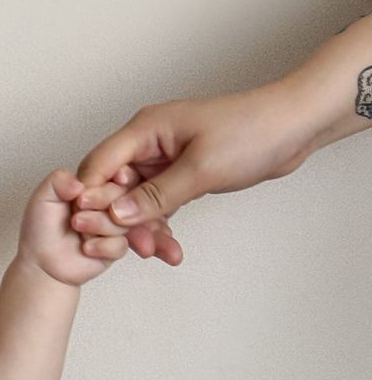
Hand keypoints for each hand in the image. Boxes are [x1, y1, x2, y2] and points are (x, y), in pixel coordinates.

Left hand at [16, 169, 129, 287]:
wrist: (41, 262)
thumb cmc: (41, 229)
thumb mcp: (43, 197)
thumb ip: (58, 180)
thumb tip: (79, 181)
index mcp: (94, 187)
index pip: (115, 174)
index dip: (108, 179)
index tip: (92, 187)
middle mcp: (106, 205)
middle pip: (124, 195)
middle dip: (101, 201)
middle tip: (77, 210)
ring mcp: (112, 226)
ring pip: (124, 220)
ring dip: (99, 224)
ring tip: (77, 227)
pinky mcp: (114, 249)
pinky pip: (121, 245)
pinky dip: (102, 246)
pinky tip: (85, 248)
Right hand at [70, 82, 318, 265]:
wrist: (294, 126)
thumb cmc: (252, 131)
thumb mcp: (201, 168)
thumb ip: (156, 195)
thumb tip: (116, 215)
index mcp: (146, 129)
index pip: (100, 165)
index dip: (89, 197)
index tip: (85, 228)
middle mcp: (149, 142)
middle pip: (113, 185)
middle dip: (115, 218)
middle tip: (122, 248)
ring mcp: (165, 159)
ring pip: (136, 200)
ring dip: (142, 227)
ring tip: (153, 252)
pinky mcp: (181, 174)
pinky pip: (158, 204)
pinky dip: (162, 225)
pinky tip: (169, 248)